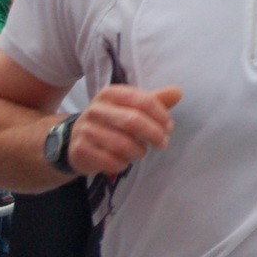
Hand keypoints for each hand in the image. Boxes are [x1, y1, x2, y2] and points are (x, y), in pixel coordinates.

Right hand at [67, 84, 182, 176]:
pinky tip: (124, 161)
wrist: (78, 139)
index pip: (143, 100)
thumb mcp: (132, 107)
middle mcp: (96, 109)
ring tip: (141, 152)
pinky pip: (110, 161)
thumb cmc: (114, 121)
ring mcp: (86, 130)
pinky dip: (123, 164)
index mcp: (111, 94)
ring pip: (122, 144)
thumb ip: (156, 100)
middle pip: (133, 121)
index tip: (169, 126)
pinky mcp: (81, 150)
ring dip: (139, 152)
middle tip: (163, 143)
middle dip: (154, 134)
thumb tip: (178, 92)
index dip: (161, 115)